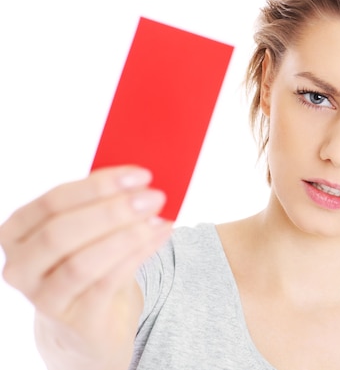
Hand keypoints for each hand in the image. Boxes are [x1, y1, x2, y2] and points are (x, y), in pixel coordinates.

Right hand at [0, 166, 172, 369]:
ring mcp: (44, 299)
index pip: (53, 202)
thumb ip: (106, 204)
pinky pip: (106, 285)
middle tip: (154, 197)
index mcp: (18, 233)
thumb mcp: (91, 231)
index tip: (140, 175)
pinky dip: (137, 256)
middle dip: (112, 211)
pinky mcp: (75, 322)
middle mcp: (22, 267)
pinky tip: (159, 237)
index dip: (97, 186)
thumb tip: (141, 182)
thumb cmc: (90, 264)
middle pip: (61, 232)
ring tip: (159, 219)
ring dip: (126, 236)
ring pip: (81, 263)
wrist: (90, 325)